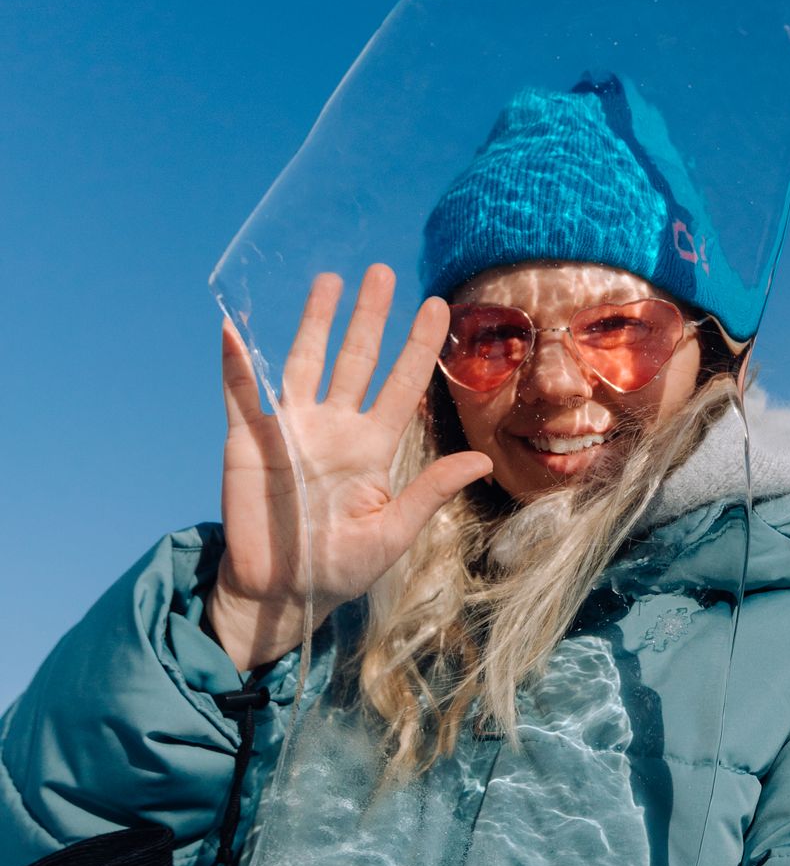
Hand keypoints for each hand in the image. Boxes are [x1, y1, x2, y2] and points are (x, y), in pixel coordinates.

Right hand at [208, 267, 491, 671]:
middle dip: (369, 317)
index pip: (402, 385)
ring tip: (328, 280)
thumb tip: (481, 460)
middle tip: (383, 272)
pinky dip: (233, 361)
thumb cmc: (341, 568)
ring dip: (315, 322)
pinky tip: (232, 326)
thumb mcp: (393, 533)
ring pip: (305, 361)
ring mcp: (291, 428)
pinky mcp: (249, 441)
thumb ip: (429, 492)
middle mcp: (334, 427)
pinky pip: (239, 393)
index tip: (438, 306)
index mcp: (372, 447)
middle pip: (356, 359)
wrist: (282, 592)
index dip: (417, 347)